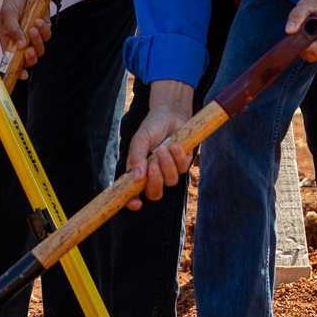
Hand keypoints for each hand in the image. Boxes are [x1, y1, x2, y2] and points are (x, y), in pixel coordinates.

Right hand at [0, 0, 52, 71]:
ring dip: (37, 40)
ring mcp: (33, 36)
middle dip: (31, 58)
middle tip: (29, 50)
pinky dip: (44, 30)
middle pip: (28, 59)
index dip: (17, 70)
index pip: (12, 60)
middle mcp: (21, 41)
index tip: (22, 75)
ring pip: (40, 49)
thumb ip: (12, 29)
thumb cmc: (12, 1)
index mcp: (8, 40)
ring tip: (33, 26)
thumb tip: (21, 45)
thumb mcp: (8, 14)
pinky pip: (47, 36)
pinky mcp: (43, 29)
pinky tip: (38, 20)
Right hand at [123, 80, 195, 208]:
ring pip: (170, 181)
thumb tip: (135, 178)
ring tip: (163, 147)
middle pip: (154, 193)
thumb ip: (136, 158)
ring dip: (166, 164)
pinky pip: (182, 169)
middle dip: (154, 182)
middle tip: (153, 165)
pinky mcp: (183, 164)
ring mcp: (169, 171)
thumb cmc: (151, 127)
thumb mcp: (139, 140)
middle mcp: (153, 175)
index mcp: (138, 172)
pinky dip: (177, 157)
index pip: (133, 193)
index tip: (135, 203)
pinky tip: (175, 145)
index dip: (132, 201)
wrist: (170, 114)